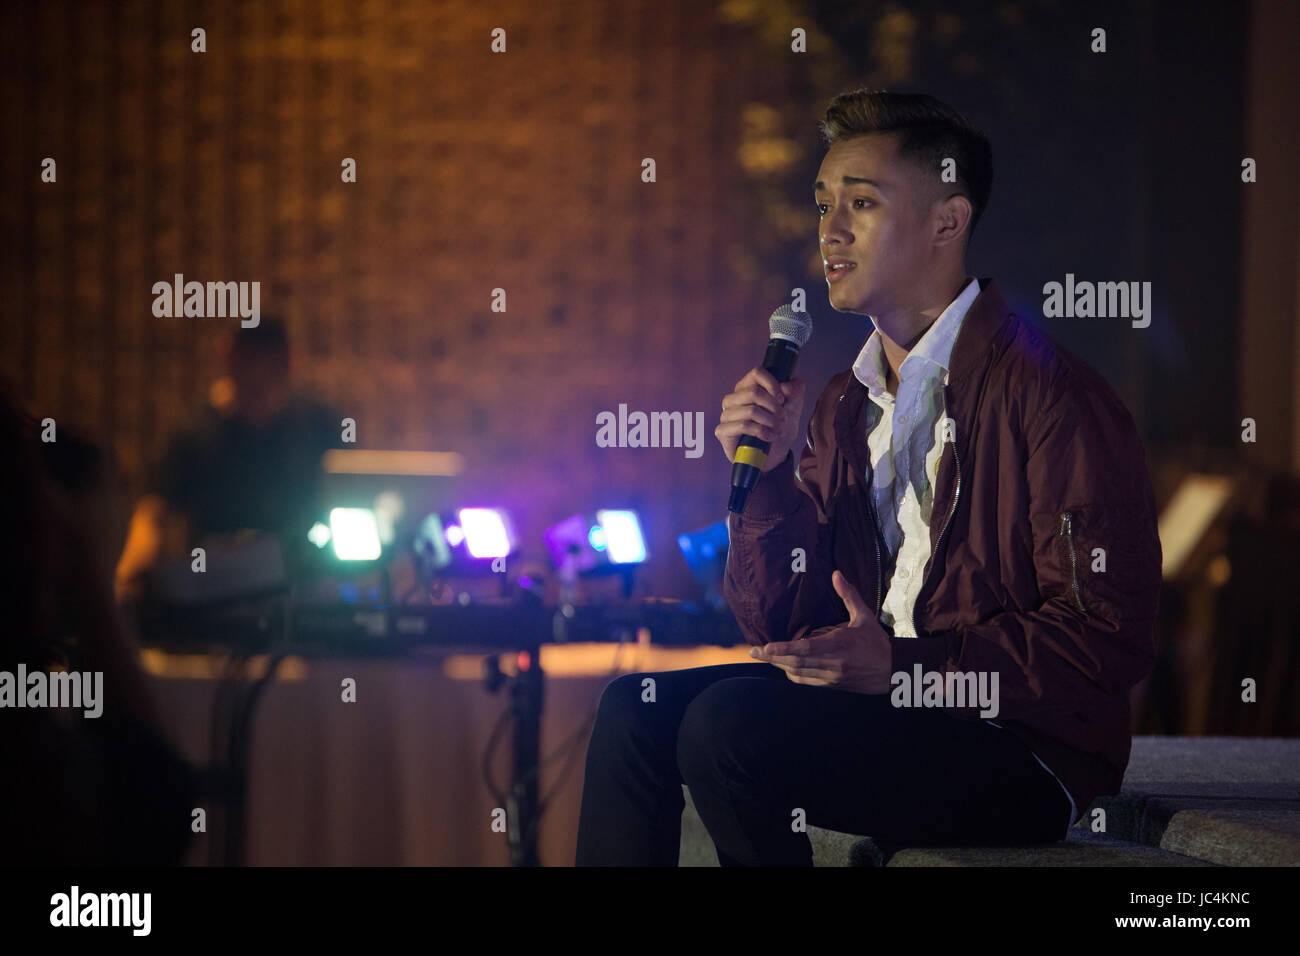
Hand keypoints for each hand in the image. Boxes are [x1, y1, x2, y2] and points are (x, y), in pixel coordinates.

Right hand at [715, 367, 805, 472]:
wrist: (773, 455)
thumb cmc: (779, 427)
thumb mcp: (794, 408)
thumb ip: (796, 391)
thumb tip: (788, 385)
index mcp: (747, 387)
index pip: (757, 373)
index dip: (772, 384)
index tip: (783, 398)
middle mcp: (734, 398)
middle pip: (754, 392)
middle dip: (774, 407)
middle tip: (783, 418)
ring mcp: (726, 414)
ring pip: (751, 411)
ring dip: (770, 422)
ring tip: (778, 430)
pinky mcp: (722, 431)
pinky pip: (743, 426)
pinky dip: (761, 432)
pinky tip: (769, 437)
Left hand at [750, 570, 892, 693]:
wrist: (893, 671)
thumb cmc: (877, 642)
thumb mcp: (864, 617)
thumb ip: (848, 596)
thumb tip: (836, 574)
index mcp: (838, 646)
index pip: (805, 649)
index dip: (784, 649)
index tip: (766, 647)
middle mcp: (831, 664)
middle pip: (795, 663)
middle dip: (773, 658)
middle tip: (754, 651)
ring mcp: (830, 677)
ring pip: (798, 673)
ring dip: (779, 665)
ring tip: (764, 656)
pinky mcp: (831, 685)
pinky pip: (806, 682)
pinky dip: (793, 674)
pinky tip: (784, 666)